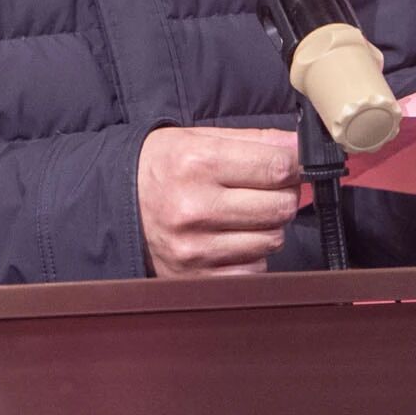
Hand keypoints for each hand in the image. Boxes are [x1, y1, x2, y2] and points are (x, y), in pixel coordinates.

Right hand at [139, 125, 309, 276]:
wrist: (113, 204)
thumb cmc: (160, 167)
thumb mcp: (199, 138)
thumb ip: (255, 140)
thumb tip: (301, 147)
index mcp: (197, 162)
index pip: (277, 167)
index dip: (294, 166)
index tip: (291, 166)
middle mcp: (194, 206)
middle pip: (281, 205)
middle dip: (282, 195)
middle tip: (265, 189)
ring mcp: (195, 247)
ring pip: (272, 239)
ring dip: (266, 226)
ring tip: (241, 214)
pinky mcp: (196, 276)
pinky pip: (254, 268)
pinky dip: (251, 254)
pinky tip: (229, 238)